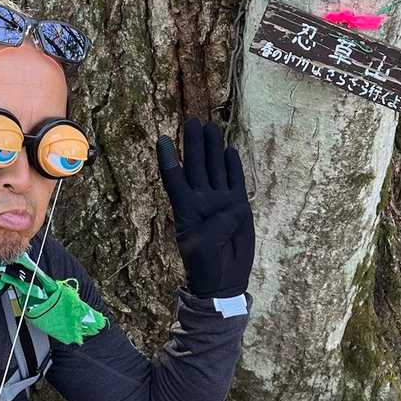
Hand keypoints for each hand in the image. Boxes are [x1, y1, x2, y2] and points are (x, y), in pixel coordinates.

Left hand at [156, 117, 254, 298]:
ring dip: (212, 149)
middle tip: (193, 121)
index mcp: (185, 207)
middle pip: (196, 166)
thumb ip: (213, 226)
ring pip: (215, 168)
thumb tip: (229, 208)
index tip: (162, 138)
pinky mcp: (239, 206)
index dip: (168, 159)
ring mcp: (220, 201)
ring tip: (211, 127)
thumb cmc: (204, 265)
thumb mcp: (202, 246)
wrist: (224, 279)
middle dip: (194, 144)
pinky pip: (235, 181)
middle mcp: (201, 199)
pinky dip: (233, 166)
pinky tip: (229, 150)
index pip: (174, 178)